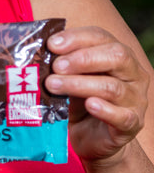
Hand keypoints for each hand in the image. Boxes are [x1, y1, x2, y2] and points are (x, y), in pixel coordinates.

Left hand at [45, 26, 149, 163]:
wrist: (90, 135)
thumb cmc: (78, 98)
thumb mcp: (68, 76)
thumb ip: (59, 62)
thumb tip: (36, 51)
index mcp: (115, 53)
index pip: (100, 36)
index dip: (75, 38)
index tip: (51, 44)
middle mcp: (131, 73)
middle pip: (115, 56)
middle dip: (82, 59)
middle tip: (56, 66)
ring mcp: (135, 98)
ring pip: (112, 86)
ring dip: (79, 84)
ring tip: (53, 85)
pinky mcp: (132, 124)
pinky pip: (123, 116)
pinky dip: (105, 110)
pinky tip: (89, 105)